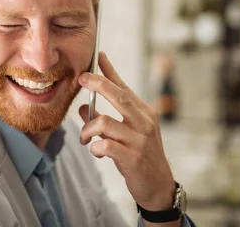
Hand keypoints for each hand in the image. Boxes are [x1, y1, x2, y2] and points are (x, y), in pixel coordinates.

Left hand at [78, 51, 175, 211]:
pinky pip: (105, 145)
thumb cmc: (140, 156)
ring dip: (88, 129)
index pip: (124, 87)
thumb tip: (83, 106)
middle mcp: (144, 123)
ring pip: (105, 122)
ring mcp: (139, 140)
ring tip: (85, 137)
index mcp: (144, 113)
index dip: (110, 70)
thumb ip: (105, 118)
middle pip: (119, 96)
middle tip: (81, 79)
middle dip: (98, 84)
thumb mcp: (126, 133)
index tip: (99, 55)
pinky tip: (96, 151)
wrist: (158, 186)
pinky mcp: (132, 158)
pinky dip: (95, 147)